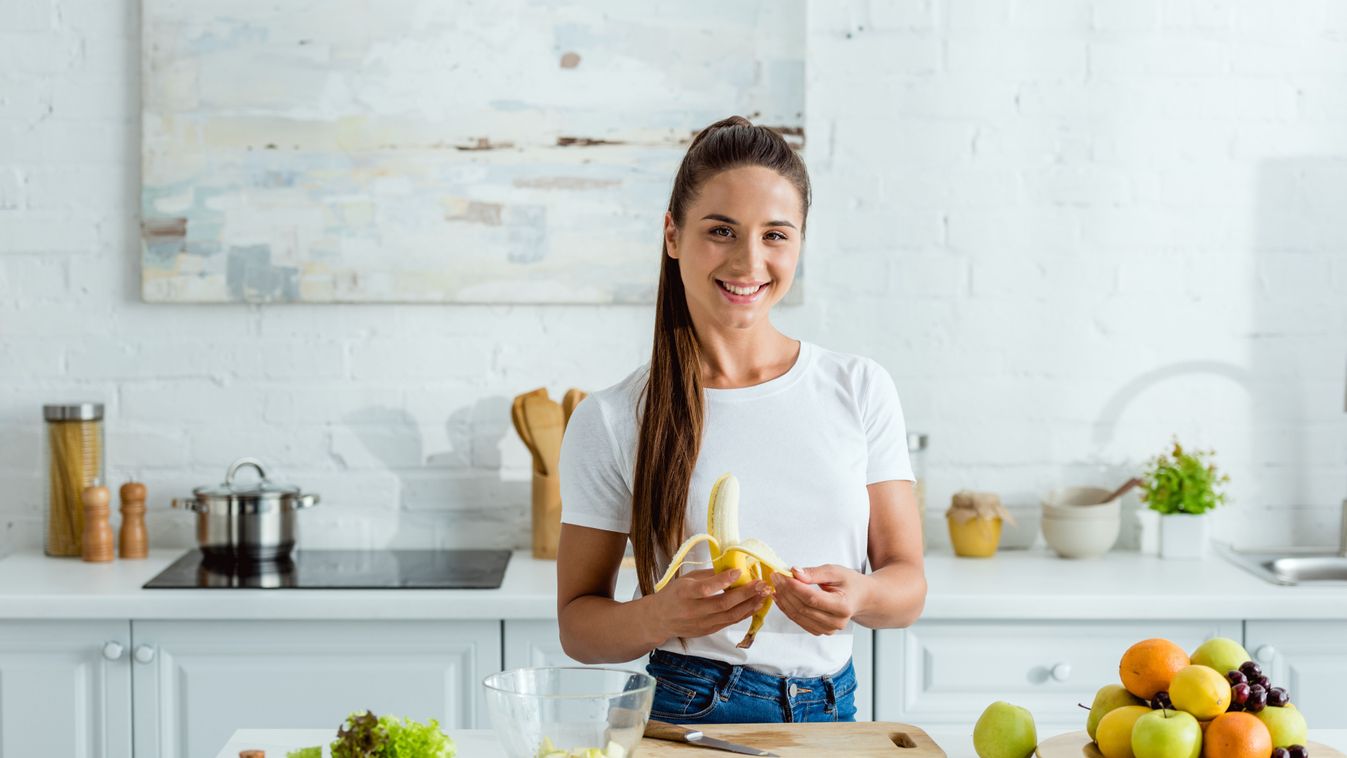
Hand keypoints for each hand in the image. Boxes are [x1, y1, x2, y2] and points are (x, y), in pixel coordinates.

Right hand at [649, 568, 770, 639]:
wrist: (660, 620)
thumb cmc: (674, 595)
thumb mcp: (686, 579)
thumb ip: (708, 575)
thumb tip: (732, 568)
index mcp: (684, 593)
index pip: (706, 589)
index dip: (723, 580)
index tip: (739, 571)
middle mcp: (693, 610)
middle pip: (723, 604)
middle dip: (746, 593)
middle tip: (761, 584)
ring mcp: (702, 623)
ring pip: (730, 615)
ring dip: (750, 605)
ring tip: (764, 594)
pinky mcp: (708, 631)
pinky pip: (730, 622)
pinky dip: (744, 613)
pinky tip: (755, 605)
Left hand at [772, 565, 866, 635]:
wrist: (862, 598)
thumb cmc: (850, 583)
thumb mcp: (836, 572)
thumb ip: (815, 573)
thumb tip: (794, 572)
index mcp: (843, 607)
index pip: (812, 598)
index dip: (794, 587)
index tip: (782, 574)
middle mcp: (836, 622)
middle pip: (803, 608)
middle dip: (786, 591)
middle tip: (776, 576)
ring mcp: (828, 630)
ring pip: (798, 616)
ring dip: (783, 600)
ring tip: (776, 584)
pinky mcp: (820, 631)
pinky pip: (799, 621)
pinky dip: (787, 608)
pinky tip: (780, 596)